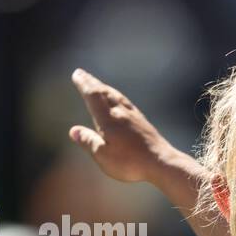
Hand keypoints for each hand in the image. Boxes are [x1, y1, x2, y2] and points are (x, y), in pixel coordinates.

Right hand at [69, 69, 175, 183]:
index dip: (84, 84)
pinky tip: (119, 100)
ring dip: (104, 88)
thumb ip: (88, 141)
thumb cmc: (130, 163)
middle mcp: (121, 113)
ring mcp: (133, 116)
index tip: (76, 74)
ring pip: (116, 96)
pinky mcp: (142, 121)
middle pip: (104, 92)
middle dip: (91, 82)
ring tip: (98, 84)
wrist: (161, 162)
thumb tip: (73, 131)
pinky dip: (117, 96)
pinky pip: (126, 102)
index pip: (93, 97)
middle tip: (81, 73)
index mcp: (109, 120)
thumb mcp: (103, 156)